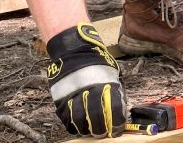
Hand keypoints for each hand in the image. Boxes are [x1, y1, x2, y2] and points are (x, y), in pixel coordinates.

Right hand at [46, 23, 126, 137]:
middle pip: (97, 120)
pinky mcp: (61, 100)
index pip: (114, 111)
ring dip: (87, 130)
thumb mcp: (112, 73)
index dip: (117, 123)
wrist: (74, 50)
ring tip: (92, 130)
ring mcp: (74, 96)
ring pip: (81, 122)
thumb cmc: (97, 62)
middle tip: (104, 132)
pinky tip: (80, 125)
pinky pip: (67, 120)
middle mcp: (90, 91)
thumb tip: (121, 112)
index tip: (117, 128)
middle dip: (102, 129)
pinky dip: (74, 126)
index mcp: (106, 84)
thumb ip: (116, 92)